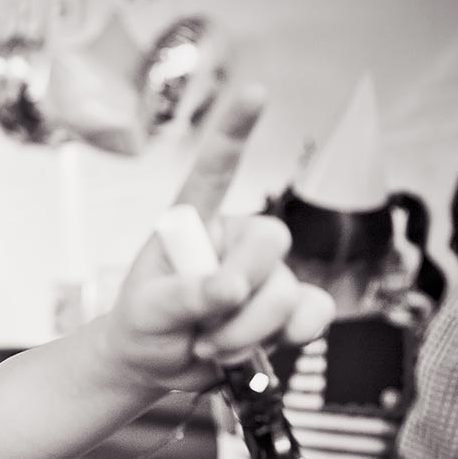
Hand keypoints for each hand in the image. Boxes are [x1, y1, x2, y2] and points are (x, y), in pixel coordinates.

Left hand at [101, 92, 333, 391]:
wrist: (156, 366)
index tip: (256, 92)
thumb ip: (185, 296)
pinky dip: (293, 334)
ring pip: (288, 290)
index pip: (216, 170)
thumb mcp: (148, 311)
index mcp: (195, 223)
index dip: (236, 130)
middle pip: (271, 241)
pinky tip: (269, 344)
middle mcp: (234, 240)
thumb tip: (231, 288)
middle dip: (242, 293)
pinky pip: (315, 311)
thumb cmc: (143, 324)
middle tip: (200, 325)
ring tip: (209, 343)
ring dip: (249, 329)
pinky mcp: (286, 308)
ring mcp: (264, 273)